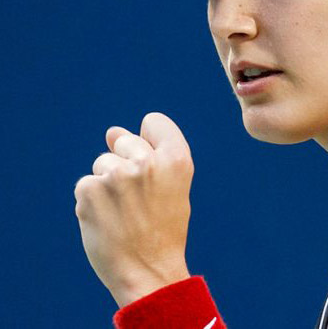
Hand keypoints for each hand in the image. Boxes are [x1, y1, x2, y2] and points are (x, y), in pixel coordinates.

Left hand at [74, 112, 193, 306]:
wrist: (148, 270)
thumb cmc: (163, 227)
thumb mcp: (173, 185)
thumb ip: (149, 153)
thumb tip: (111, 131)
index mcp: (177, 158)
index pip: (154, 122)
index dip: (150, 140)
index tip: (152, 166)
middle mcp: (147, 162)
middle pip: (124, 140)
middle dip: (126, 162)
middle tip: (138, 198)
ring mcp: (117, 175)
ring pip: (102, 162)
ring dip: (107, 183)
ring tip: (123, 211)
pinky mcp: (89, 189)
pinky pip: (86, 183)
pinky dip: (92, 201)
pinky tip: (106, 219)